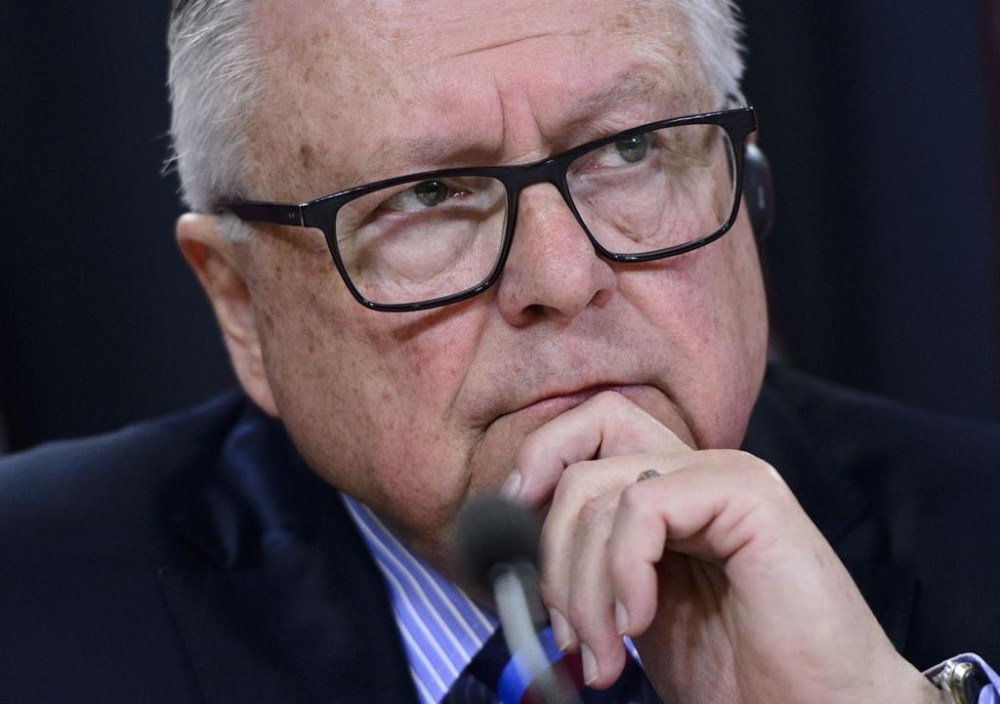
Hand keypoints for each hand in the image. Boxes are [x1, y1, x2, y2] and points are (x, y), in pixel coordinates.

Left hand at [504, 391, 942, 703]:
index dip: (540, 460)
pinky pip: (644, 508)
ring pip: (602, 488)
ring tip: (604, 656)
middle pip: (586, 445)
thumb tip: (517, 536)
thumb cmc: (737, 672)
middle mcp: (698, 471)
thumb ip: (596, 563)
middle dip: (551, 539)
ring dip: (582, 584)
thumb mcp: (636, 609)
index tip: (511, 521)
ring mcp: (725, 477)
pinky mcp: (749, 496)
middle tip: (563, 626)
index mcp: (672, 492)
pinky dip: (621, 571)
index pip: (591, 431)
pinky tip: (639, 623)